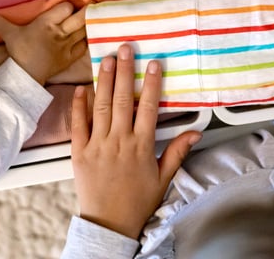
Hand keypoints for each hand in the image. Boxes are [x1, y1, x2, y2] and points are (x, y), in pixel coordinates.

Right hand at [0, 3, 86, 84]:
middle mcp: (59, 32)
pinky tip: (88, 37)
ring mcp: (67, 45)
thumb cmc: (19, 51)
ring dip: (89, 25)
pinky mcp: (70, 57)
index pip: (66, 8)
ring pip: (85, 31)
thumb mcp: (9, 34)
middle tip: (93, 7)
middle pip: (80, 18)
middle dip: (88, 12)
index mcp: (46, 23)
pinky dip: (88, 40)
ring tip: (93, 20)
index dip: (69, 6)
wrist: (25, 74)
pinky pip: (84, 46)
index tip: (68, 8)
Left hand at [71, 45, 201, 239]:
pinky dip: (79, 105)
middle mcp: (119, 142)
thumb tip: (195, 132)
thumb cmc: (136, 202)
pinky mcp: (79, 152)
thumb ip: (177, 152)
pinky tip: (83, 88)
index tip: (154, 64)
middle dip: (125, 72)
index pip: (148, 108)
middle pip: (123, 100)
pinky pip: (78, 124)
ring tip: (107, 60)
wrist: (109, 224)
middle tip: (125, 49)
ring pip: (101, 107)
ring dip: (105, 81)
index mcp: (141, 147)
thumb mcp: (163, 178)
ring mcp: (97, 145)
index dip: (151, 84)